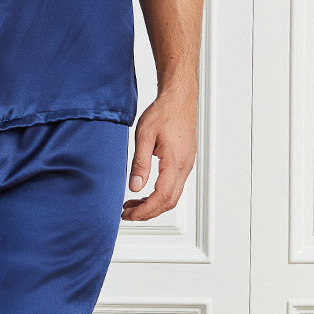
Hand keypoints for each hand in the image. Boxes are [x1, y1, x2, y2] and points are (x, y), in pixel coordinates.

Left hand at [122, 86, 196, 221]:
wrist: (179, 98)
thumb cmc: (164, 112)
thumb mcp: (145, 136)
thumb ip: (140, 163)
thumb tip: (134, 187)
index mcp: (175, 163)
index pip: (161, 197)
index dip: (144, 211)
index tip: (129, 215)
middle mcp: (184, 167)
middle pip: (168, 202)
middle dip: (148, 213)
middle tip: (127, 214)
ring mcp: (186, 165)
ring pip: (172, 196)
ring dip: (153, 204)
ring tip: (132, 205)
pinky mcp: (184, 162)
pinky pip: (174, 186)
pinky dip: (159, 195)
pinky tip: (145, 192)